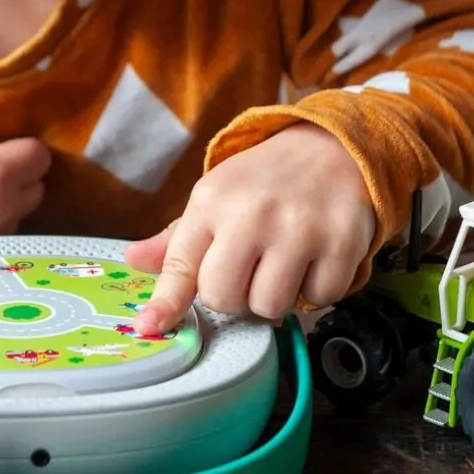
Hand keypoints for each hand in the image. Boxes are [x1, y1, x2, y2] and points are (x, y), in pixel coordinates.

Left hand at [125, 122, 375, 332]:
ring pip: (270, 307)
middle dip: (235, 297)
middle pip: (225, 298)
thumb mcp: (215, 197)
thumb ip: (177, 239)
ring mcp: (299, 229)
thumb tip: (133, 261)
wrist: (332, 147)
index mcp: (212, 202)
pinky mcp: (341, 243)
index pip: (180, 265)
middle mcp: (252, 214)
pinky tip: (314, 259)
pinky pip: (318, 299)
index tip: (150, 327)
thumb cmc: (265, 181)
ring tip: (282, 264)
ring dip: (275, 298)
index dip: (166, 304)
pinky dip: (316, 289)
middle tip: (250, 271)